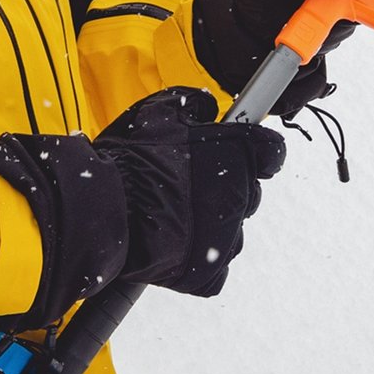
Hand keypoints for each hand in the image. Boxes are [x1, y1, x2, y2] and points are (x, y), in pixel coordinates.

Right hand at [0, 87, 284, 328]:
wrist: (101, 214)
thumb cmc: (128, 160)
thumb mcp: (157, 111)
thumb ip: (190, 102)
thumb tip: (205, 105)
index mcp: (238, 154)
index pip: (271, 152)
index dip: (256, 150)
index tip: (238, 150)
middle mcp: (240, 196)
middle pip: (248, 191)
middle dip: (225, 186)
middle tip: (186, 182)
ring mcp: (226, 237)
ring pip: (230, 228)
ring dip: (210, 220)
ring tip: (172, 213)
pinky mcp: (208, 271)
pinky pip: (214, 264)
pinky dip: (197, 256)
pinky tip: (172, 241)